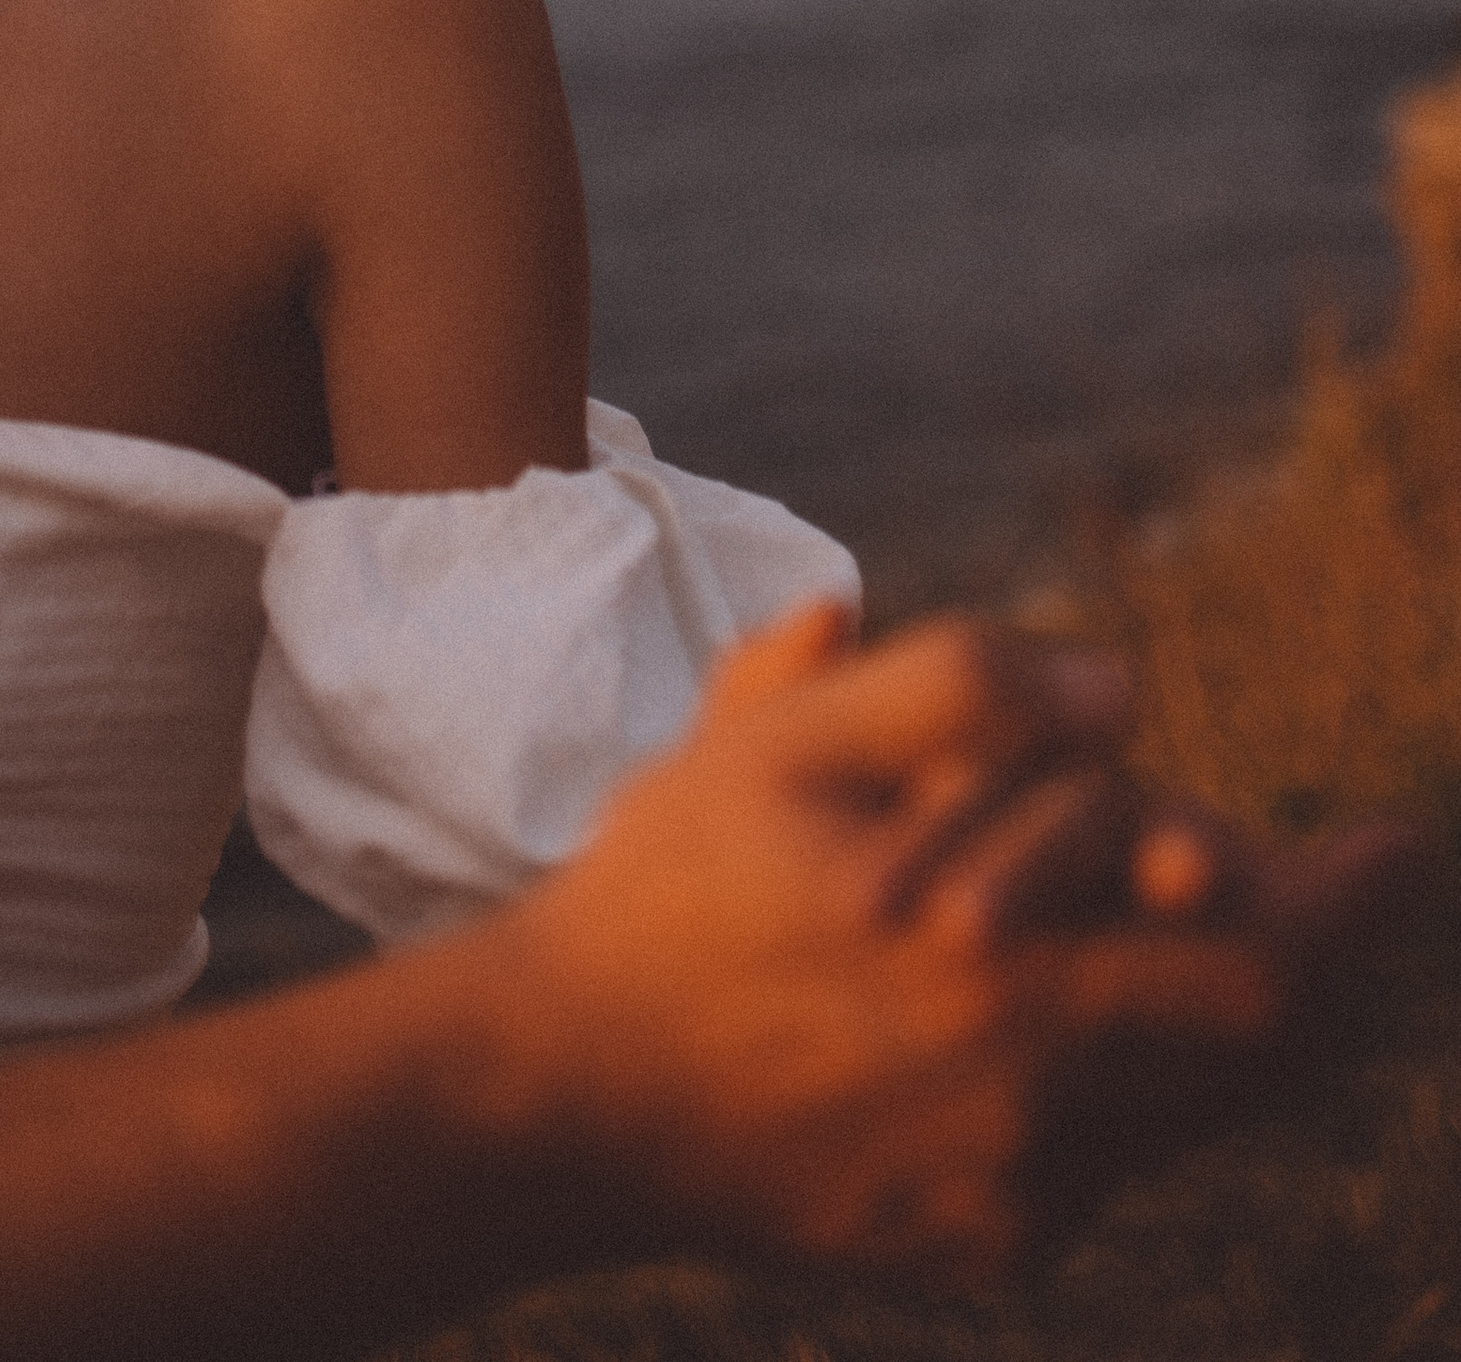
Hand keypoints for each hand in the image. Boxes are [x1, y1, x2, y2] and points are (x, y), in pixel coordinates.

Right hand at [497, 600, 1411, 1280]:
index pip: (1260, 966)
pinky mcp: (976, 1249)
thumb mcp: (784, 741)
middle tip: (1277, 870)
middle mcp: (1029, 1108)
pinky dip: (1112, 1078)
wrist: (560, 1091)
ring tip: (1154, 923)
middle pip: (1257, 1048)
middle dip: (1289, 951)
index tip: (1392, 846)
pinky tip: (1028, 1009)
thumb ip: (959, 687)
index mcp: (994, 973)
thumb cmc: (671, 889)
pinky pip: (1105, 1159)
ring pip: (1190, 1105)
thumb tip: (1119, 689)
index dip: (1341, 902)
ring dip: (1199, 1011)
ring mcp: (1008, 1197)